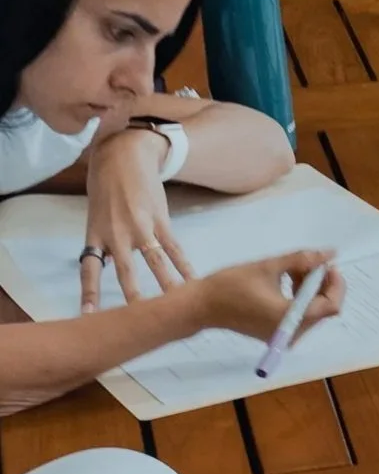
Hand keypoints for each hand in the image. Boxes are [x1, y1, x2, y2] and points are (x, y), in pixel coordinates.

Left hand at [82, 127, 189, 308]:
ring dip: (167, 287)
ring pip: (155, 263)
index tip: (88, 316)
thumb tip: (115, 274)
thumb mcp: (96, 215)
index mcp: (96, 233)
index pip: (89, 268)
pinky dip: (185, 268)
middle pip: (125, 271)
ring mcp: (140, 226)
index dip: (89, 293)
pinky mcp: (160, 220)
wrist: (124, 153)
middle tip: (139, 320)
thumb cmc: (106, 186)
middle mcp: (116, 233)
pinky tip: (194, 283)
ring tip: (176, 308)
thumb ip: (104, 244)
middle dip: (133, 297)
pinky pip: (175, 249)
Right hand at [193, 250, 344, 346]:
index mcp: (290, 318)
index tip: (327, 263)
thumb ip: (301, 260)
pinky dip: (298, 296)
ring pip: (312, 309)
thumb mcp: (268, 267)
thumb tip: (328, 253)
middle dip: (320, 282)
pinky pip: (299, 314)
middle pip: (323, 307)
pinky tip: (286, 279)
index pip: (331, 305)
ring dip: (309, 287)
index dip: (335, 283)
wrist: (204, 306)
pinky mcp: (278, 334)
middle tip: (307, 261)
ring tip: (291, 267)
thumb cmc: (231, 285)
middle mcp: (293, 333)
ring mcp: (286, 336)